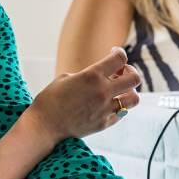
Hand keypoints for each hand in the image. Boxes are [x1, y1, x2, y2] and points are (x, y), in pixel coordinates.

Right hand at [26, 47, 140, 144]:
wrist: (43, 126)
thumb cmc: (50, 99)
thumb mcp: (66, 77)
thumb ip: (88, 75)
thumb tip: (101, 76)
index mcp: (92, 75)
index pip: (120, 58)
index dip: (119, 52)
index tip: (113, 52)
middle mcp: (103, 91)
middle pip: (134, 78)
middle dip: (130, 71)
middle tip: (120, 72)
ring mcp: (106, 109)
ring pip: (134, 99)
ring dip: (129, 91)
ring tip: (118, 91)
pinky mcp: (104, 123)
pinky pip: (122, 113)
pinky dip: (119, 107)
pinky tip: (109, 104)